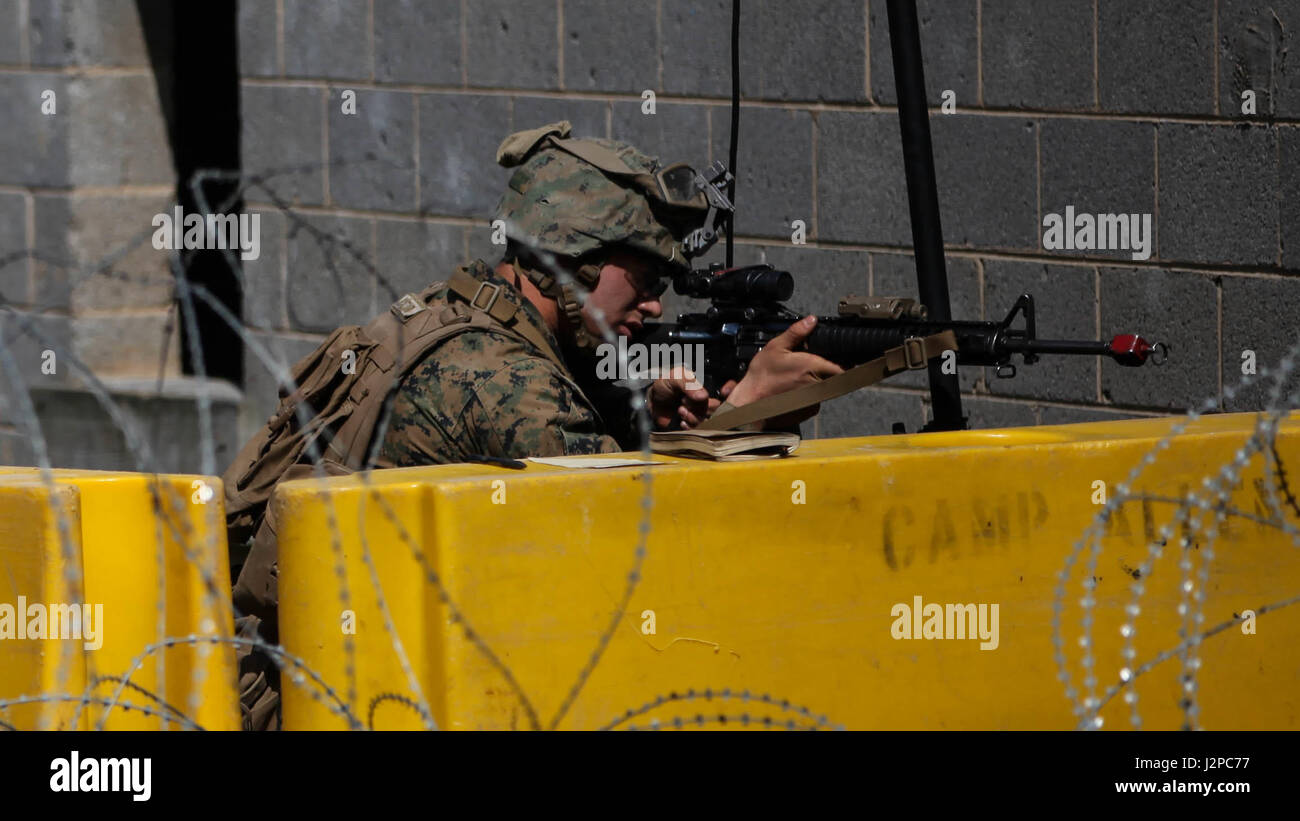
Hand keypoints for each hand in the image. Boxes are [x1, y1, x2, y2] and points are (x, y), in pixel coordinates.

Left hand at [648, 366, 713, 428]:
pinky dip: (689, 426)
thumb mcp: (675, 377)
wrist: (651, 400)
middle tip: (683, 402)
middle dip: (698, 407)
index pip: (718, 397)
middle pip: (713, 410)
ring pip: (704, 420)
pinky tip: (681, 421)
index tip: (697, 397)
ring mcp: (696, 414)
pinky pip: (696, 430)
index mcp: (702, 389)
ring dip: (692, 417)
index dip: (710, 399)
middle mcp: (702, 402)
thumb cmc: (664, 385)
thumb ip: (688, 383)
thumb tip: (703, 395)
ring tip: (680, 410)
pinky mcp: (689, 425)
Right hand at [724, 315, 843, 428]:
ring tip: (795, 379)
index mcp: (813, 366)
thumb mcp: (775, 347)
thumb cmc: (762, 377)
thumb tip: (810, 321)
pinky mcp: (809, 411)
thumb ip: (796, 333)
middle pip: (833, 376)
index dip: (842, 361)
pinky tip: (793, 391)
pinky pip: (815, 400)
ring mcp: (814, 400)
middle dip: (823, 370)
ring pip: (824, 388)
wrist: (751, 403)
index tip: (838, 359)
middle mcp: (817, 384)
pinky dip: (808, 395)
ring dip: (815, 383)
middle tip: (805, 367)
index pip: (842, 366)